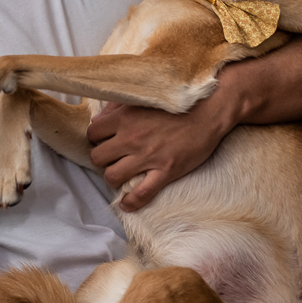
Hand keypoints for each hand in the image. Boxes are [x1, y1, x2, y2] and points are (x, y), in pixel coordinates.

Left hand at [86, 91, 238, 211]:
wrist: (209, 111)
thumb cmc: (176, 103)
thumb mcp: (143, 97)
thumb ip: (118, 107)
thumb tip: (99, 120)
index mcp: (124, 118)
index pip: (92, 133)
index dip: (97, 138)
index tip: (105, 140)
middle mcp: (132, 138)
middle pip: (97, 157)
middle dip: (102, 159)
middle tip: (112, 157)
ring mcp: (148, 157)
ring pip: (112, 177)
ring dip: (113, 178)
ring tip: (120, 174)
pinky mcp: (165, 172)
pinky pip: (141, 194)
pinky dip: (131, 202)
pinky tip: (127, 204)